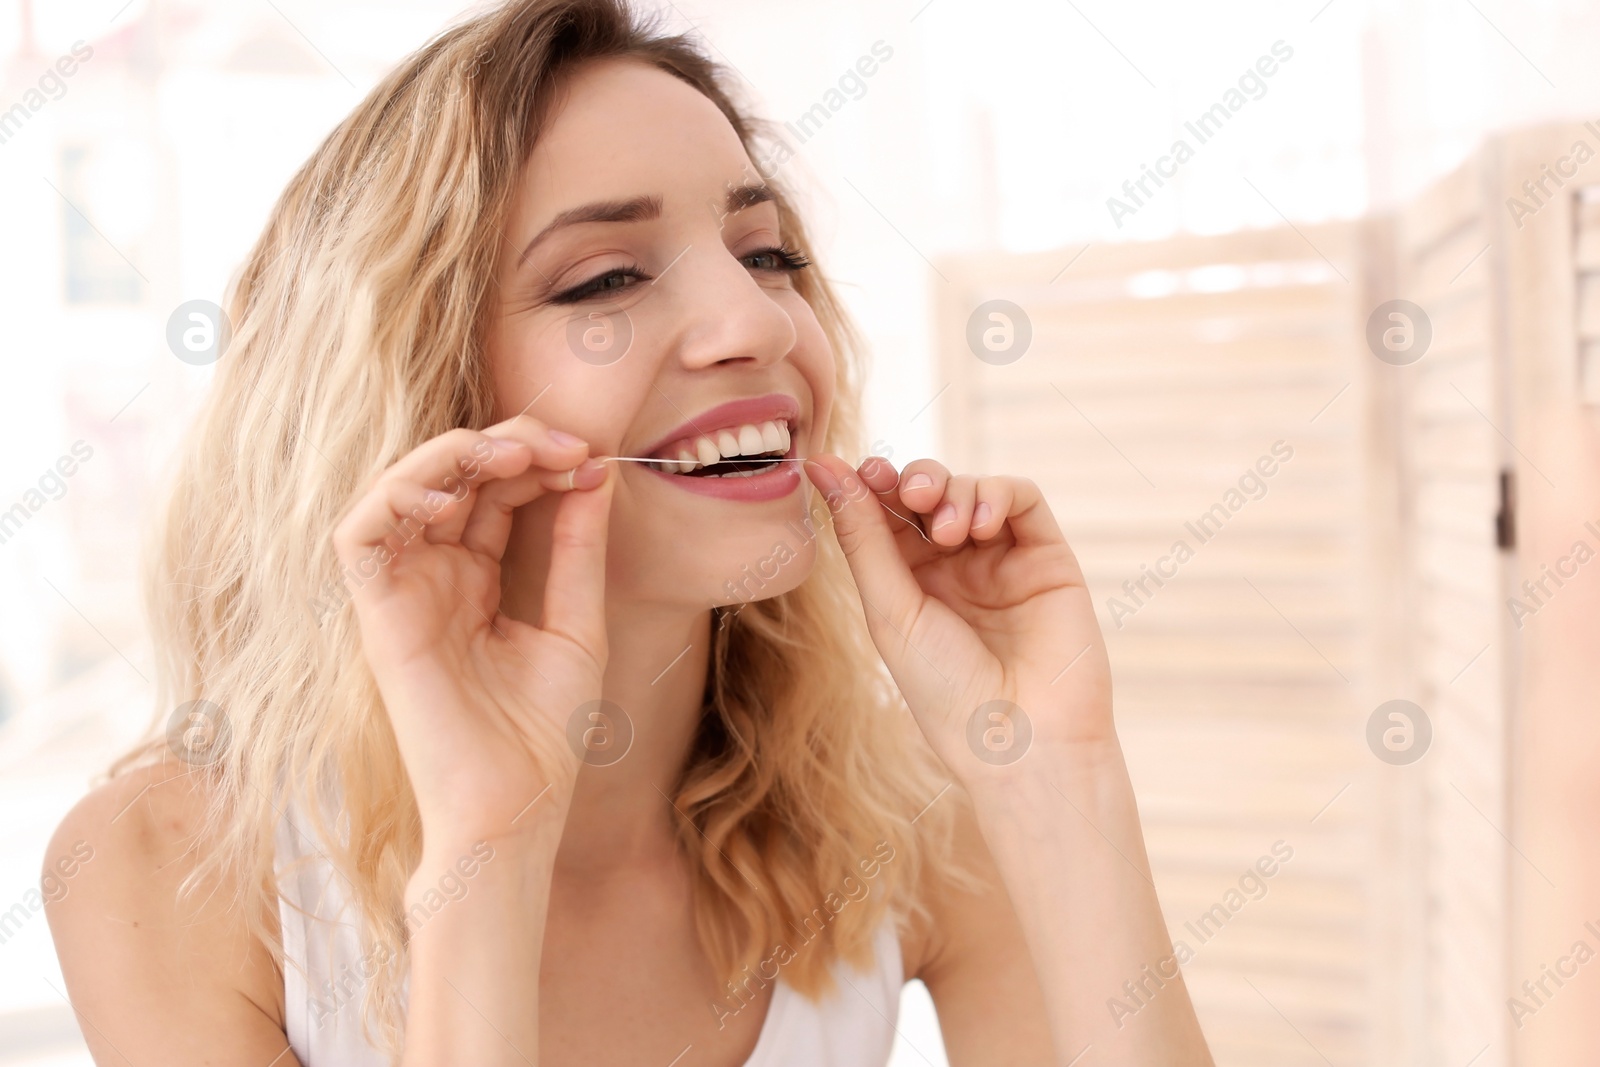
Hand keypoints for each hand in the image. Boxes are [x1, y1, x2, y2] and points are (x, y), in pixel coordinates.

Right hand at [332, 414, 612, 847]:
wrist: (515, 809)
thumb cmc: (543, 734)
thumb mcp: (577, 625)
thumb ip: (578, 550)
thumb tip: (596, 471)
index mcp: (479, 580)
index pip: (496, 492)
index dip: (538, 462)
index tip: (593, 458)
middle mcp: (435, 578)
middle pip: (453, 478)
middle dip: (509, 445)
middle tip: (567, 447)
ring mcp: (403, 594)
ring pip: (400, 488)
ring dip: (453, 455)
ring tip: (515, 457)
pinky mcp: (376, 616)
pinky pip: (359, 535)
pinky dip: (395, 496)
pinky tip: (452, 495)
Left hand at [803, 455, 1112, 780]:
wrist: (1023, 740)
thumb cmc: (947, 691)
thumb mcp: (891, 611)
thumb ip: (862, 536)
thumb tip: (820, 465)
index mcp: (910, 585)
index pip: (887, 515)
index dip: (874, 485)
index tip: (860, 469)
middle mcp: (955, 569)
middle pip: (930, 494)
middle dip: (917, 480)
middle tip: (910, 493)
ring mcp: (1002, 560)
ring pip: (974, 489)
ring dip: (957, 491)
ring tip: (951, 531)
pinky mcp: (1047, 557)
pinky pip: (1023, 499)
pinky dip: (999, 493)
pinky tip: (983, 523)